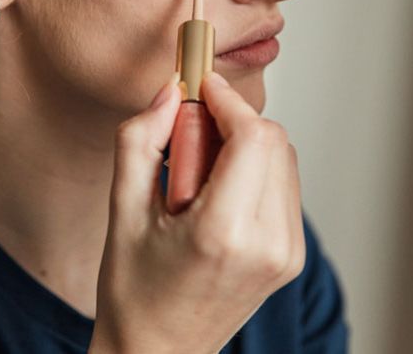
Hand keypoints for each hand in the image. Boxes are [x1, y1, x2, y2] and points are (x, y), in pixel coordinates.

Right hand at [88, 71, 304, 353]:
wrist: (158, 352)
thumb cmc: (134, 290)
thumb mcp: (121, 210)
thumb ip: (140, 140)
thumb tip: (169, 91)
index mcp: (223, 233)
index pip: (253, 137)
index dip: (228, 100)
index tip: (201, 86)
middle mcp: (267, 244)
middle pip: (273, 141)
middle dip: (232, 122)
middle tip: (188, 138)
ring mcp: (287, 253)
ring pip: (283, 158)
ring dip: (244, 145)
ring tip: (198, 176)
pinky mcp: (291, 256)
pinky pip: (284, 186)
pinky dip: (254, 171)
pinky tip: (216, 194)